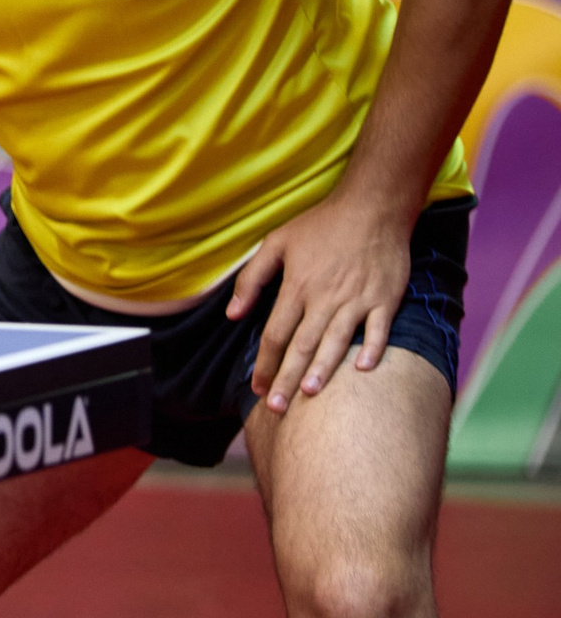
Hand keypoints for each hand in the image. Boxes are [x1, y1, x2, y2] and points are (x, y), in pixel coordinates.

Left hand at [226, 195, 409, 413]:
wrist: (371, 209)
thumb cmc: (320, 226)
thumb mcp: (276, 243)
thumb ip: (252, 279)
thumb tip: (232, 315)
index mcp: (297, 287)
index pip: (275, 334)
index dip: (265, 363)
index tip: (258, 388)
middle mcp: (325, 298)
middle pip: (302, 345)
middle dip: (288, 379)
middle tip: (277, 408)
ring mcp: (357, 300)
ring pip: (336, 342)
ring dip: (323, 370)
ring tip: (310, 395)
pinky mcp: (386, 299)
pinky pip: (379, 330)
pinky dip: (372, 349)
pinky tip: (362, 370)